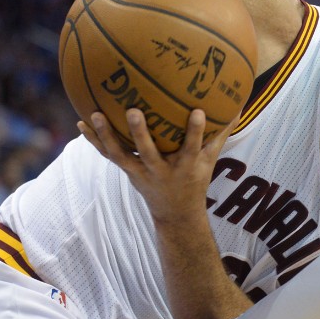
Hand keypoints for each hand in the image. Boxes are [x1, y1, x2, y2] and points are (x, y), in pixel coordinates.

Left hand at [78, 107, 239, 223]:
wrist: (175, 213)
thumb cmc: (195, 179)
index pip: (193, 147)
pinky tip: (81, 122)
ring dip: (107, 136)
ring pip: (121, 155)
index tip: (198, 112)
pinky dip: (94, 140)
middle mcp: (162, 170)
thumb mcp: (211, 160)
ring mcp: (141, 172)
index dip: (196, 132)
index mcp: (186, 166)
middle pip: (149, 152)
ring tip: (95, 115)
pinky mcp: (127, 171)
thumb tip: (238, 105)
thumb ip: (222, 133)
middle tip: (134, 111)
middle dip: (141, 133)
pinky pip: (108, 155)